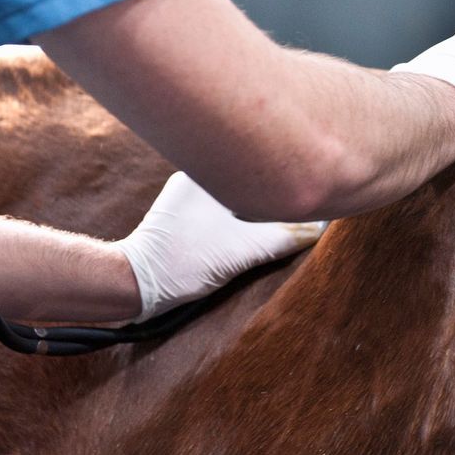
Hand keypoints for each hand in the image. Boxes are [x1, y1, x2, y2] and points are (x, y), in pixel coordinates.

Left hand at [117, 172, 324, 318]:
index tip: (310, 183)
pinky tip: (253, 232)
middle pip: (248, 180)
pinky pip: (224, 210)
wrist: (135, 287)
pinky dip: (241, 219)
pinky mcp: (183, 219)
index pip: (256, 167)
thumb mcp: (242, 251)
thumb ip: (284, 237)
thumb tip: (320, 227)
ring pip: (236, 196)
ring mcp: (186, 198)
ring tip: (282, 216)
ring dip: (256, 208)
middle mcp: (194, 177)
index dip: (285, 174)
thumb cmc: (183, 262)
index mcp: (204, 172)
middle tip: (301, 200)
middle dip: (272, 192)